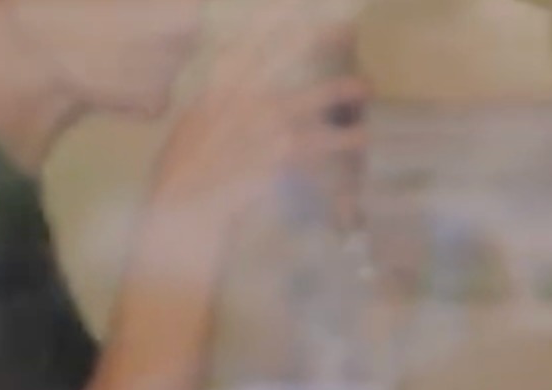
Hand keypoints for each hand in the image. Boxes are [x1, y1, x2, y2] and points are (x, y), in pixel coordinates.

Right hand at [145, 0, 368, 237]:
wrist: (183, 208)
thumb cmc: (185, 171)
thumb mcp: (194, 125)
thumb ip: (219, 104)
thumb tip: (237, 89)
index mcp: (216, 90)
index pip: (243, 47)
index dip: (268, 25)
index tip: (291, 9)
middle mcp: (238, 101)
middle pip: (278, 59)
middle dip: (312, 41)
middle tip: (345, 28)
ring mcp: (259, 128)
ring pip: (307, 100)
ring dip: (339, 91)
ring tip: (368, 85)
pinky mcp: (279, 157)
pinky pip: (320, 145)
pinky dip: (345, 140)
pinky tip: (368, 136)